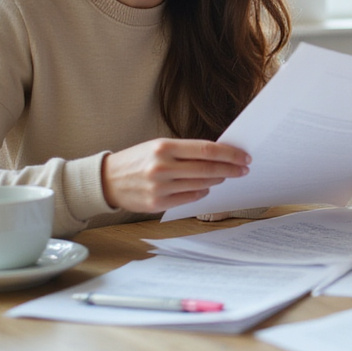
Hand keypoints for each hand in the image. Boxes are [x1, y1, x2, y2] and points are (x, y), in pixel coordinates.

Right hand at [101, 138, 249, 213]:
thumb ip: (185, 151)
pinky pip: (190, 198)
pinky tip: (206, 187)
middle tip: (243, 169)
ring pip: (201, 184)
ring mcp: (159, 187)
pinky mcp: (157, 204)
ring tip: (225, 175)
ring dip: (218, 180)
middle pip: (207, 169)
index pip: (206, 150)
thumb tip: (218, 155)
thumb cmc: (137, 160)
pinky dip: (202, 191)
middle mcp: (162, 167)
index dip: (229, 154)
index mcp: (164, 147)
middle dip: (230, 169)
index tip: (244, 156)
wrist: (107, 180)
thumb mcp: (158, 147)